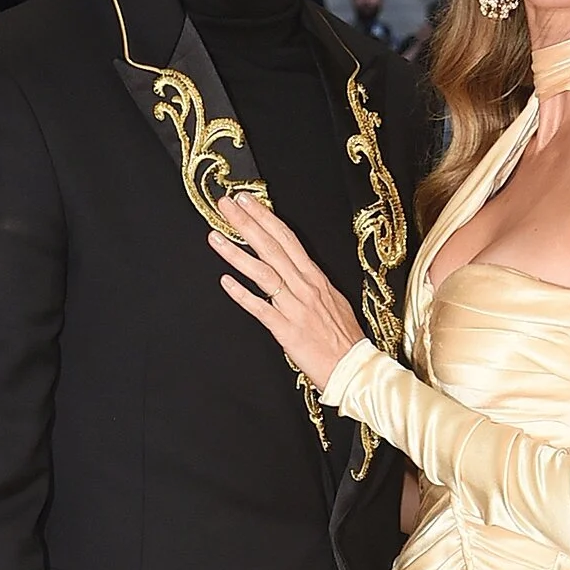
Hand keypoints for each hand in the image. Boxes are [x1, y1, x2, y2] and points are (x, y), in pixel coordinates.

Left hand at [208, 192, 364, 390]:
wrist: (353, 367)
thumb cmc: (343, 337)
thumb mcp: (332, 300)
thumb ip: (311, 283)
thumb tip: (297, 270)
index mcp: (315, 277)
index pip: (287, 238)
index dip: (265, 217)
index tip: (247, 201)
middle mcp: (304, 287)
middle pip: (272, 247)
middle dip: (247, 223)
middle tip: (225, 204)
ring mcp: (295, 308)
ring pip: (263, 273)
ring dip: (237, 253)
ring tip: (215, 237)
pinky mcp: (287, 330)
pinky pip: (261, 309)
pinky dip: (243, 295)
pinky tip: (225, 281)